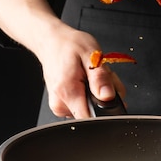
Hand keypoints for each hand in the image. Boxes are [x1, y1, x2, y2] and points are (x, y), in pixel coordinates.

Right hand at [0, 0, 125, 118]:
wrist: (51, 41)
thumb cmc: (68, 45)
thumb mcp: (91, 54)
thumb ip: (101, 78)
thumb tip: (109, 97)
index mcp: (67, 91)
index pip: (90, 119)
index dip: (105, 109)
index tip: (107, 94)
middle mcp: (60, 103)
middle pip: (93, 113)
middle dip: (104, 97)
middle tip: (100, 76)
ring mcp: (60, 106)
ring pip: (89, 109)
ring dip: (97, 95)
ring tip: (91, 76)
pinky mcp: (62, 104)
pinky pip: (82, 105)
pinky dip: (89, 94)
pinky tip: (85, 81)